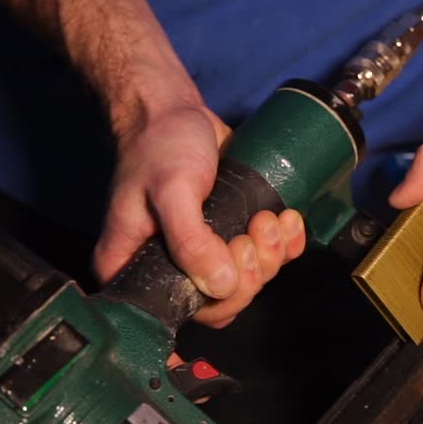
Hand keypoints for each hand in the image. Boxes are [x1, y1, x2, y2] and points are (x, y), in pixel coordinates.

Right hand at [93, 103, 306, 327]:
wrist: (175, 111)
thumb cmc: (159, 145)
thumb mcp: (172, 190)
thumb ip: (190, 240)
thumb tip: (221, 285)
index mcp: (134, 269)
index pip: (182, 312)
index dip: (219, 299)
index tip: (232, 258)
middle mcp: (169, 269)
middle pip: (224, 300)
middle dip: (252, 269)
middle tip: (254, 229)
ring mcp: (203, 255)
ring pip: (249, 280)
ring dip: (271, 253)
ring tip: (267, 217)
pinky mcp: (231, 235)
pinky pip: (267, 258)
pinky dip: (285, 243)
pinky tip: (287, 218)